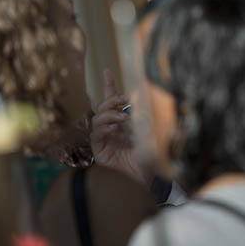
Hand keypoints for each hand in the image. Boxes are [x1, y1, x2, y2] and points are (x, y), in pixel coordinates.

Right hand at [89, 68, 146, 182]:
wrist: (148, 175)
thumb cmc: (149, 154)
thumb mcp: (147, 129)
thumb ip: (141, 114)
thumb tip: (138, 95)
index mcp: (121, 121)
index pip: (112, 100)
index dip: (109, 85)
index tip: (107, 70)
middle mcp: (110, 128)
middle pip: (102, 107)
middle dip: (111, 100)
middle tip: (124, 100)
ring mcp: (103, 139)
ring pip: (96, 119)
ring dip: (109, 114)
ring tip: (123, 118)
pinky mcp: (99, 151)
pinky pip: (95, 134)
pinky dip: (104, 128)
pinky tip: (115, 128)